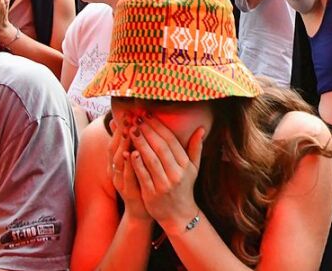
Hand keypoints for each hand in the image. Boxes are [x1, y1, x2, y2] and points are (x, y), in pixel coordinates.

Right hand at [109, 117, 151, 220]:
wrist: (143, 210)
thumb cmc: (140, 182)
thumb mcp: (134, 163)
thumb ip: (130, 145)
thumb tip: (124, 124)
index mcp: (116, 163)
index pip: (115, 141)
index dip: (120, 127)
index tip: (127, 112)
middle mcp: (115, 171)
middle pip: (113, 149)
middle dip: (120, 132)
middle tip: (127, 117)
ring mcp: (120, 182)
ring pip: (118, 161)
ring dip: (123, 145)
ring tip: (128, 131)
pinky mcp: (129, 191)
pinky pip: (127, 176)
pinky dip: (129, 165)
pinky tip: (133, 154)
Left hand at [127, 116, 204, 233]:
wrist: (178, 215)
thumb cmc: (184, 187)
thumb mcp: (193, 168)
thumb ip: (196, 148)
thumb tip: (201, 128)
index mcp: (185, 165)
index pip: (171, 141)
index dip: (159, 127)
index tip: (148, 115)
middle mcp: (176, 174)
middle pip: (160, 148)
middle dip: (148, 131)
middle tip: (137, 118)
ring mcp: (164, 184)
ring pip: (151, 160)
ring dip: (141, 143)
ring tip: (131, 129)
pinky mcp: (152, 194)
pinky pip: (143, 176)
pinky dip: (137, 164)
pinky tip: (129, 152)